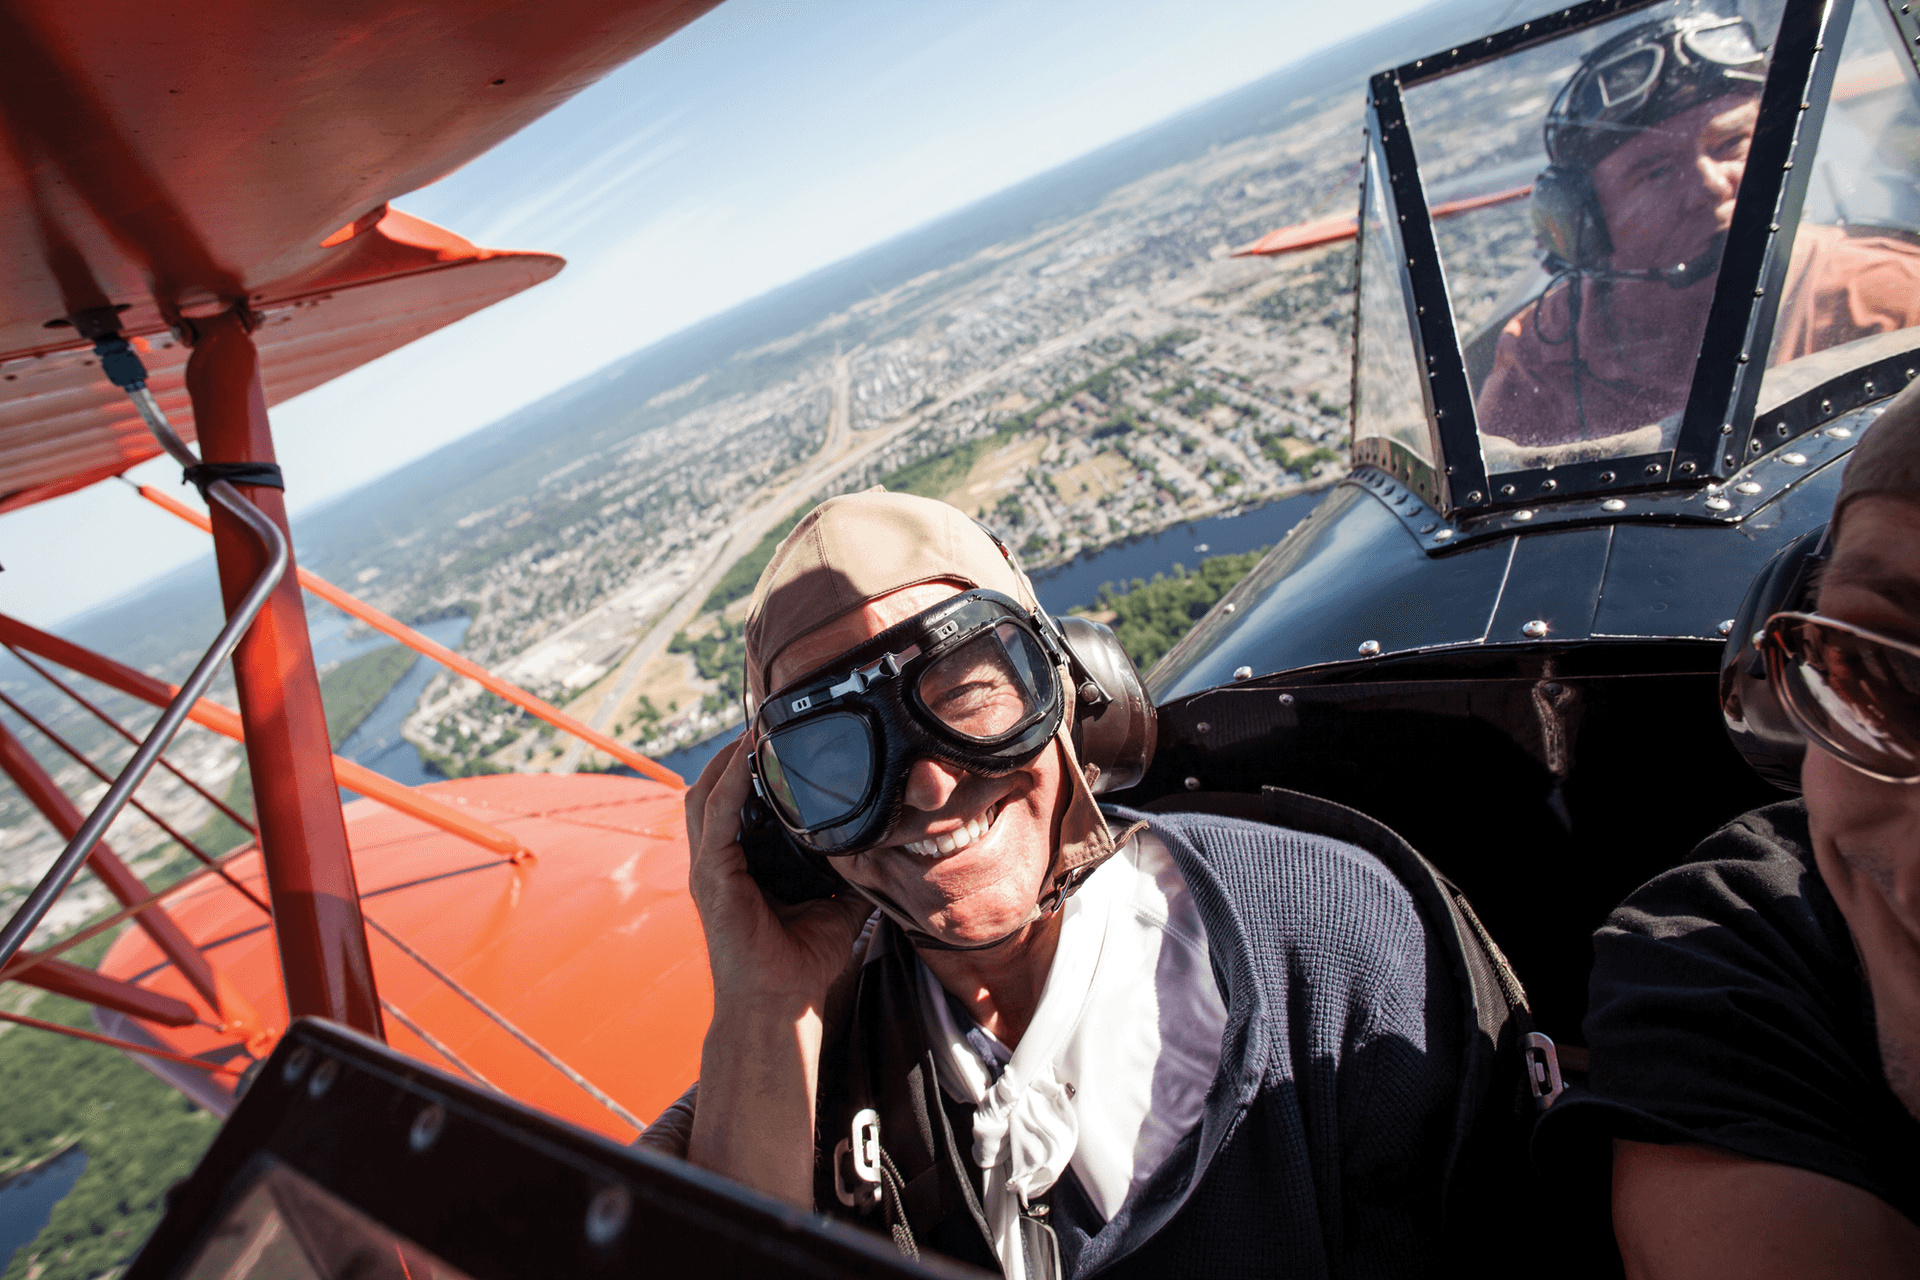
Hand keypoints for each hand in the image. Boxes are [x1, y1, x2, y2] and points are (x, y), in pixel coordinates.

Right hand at [684, 737, 869, 1204]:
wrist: (781, 1006)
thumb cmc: (801, 962)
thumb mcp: (837, 904)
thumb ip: (852, 871)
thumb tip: (890, 844)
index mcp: (740, 864)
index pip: (736, 802)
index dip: (749, 767)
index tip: (778, 735)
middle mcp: (718, 861)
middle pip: (711, 789)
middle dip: (734, 752)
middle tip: (767, 719)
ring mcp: (710, 868)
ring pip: (705, 794)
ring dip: (729, 758)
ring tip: (756, 727)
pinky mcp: (712, 878)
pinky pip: (717, 818)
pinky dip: (731, 783)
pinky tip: (749, 758)